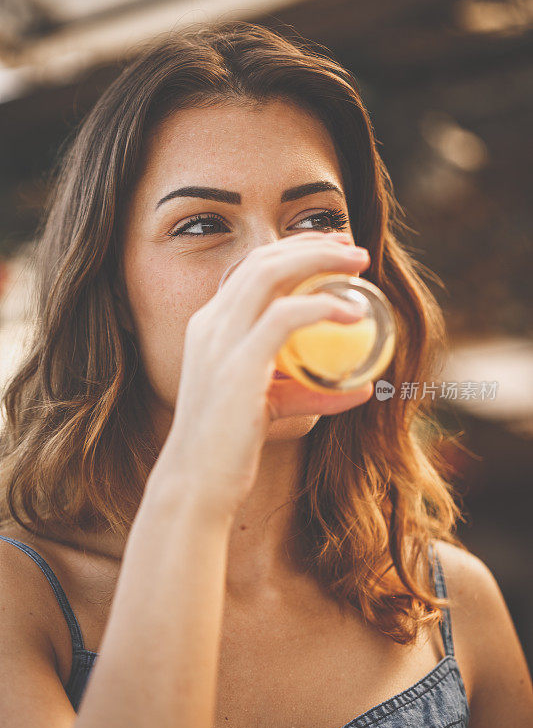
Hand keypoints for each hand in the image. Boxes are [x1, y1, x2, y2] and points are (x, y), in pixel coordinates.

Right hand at [159, 231, 372, 517]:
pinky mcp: (238, 366)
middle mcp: (210, 324)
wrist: (196, 482)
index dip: (292, 250)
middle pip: (262, 260)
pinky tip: (353, 313)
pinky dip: (322, 307)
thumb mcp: (270, 405)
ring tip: (358, 264)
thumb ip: (308, 390)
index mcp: (210, 326)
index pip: (250, 268)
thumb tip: (362, 385)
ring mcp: (219, 341)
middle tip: (354, 249)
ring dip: (319, 260)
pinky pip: (285, 318)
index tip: (331, 250)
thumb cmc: (230, 445)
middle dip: (311, 244)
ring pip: (270, 274)